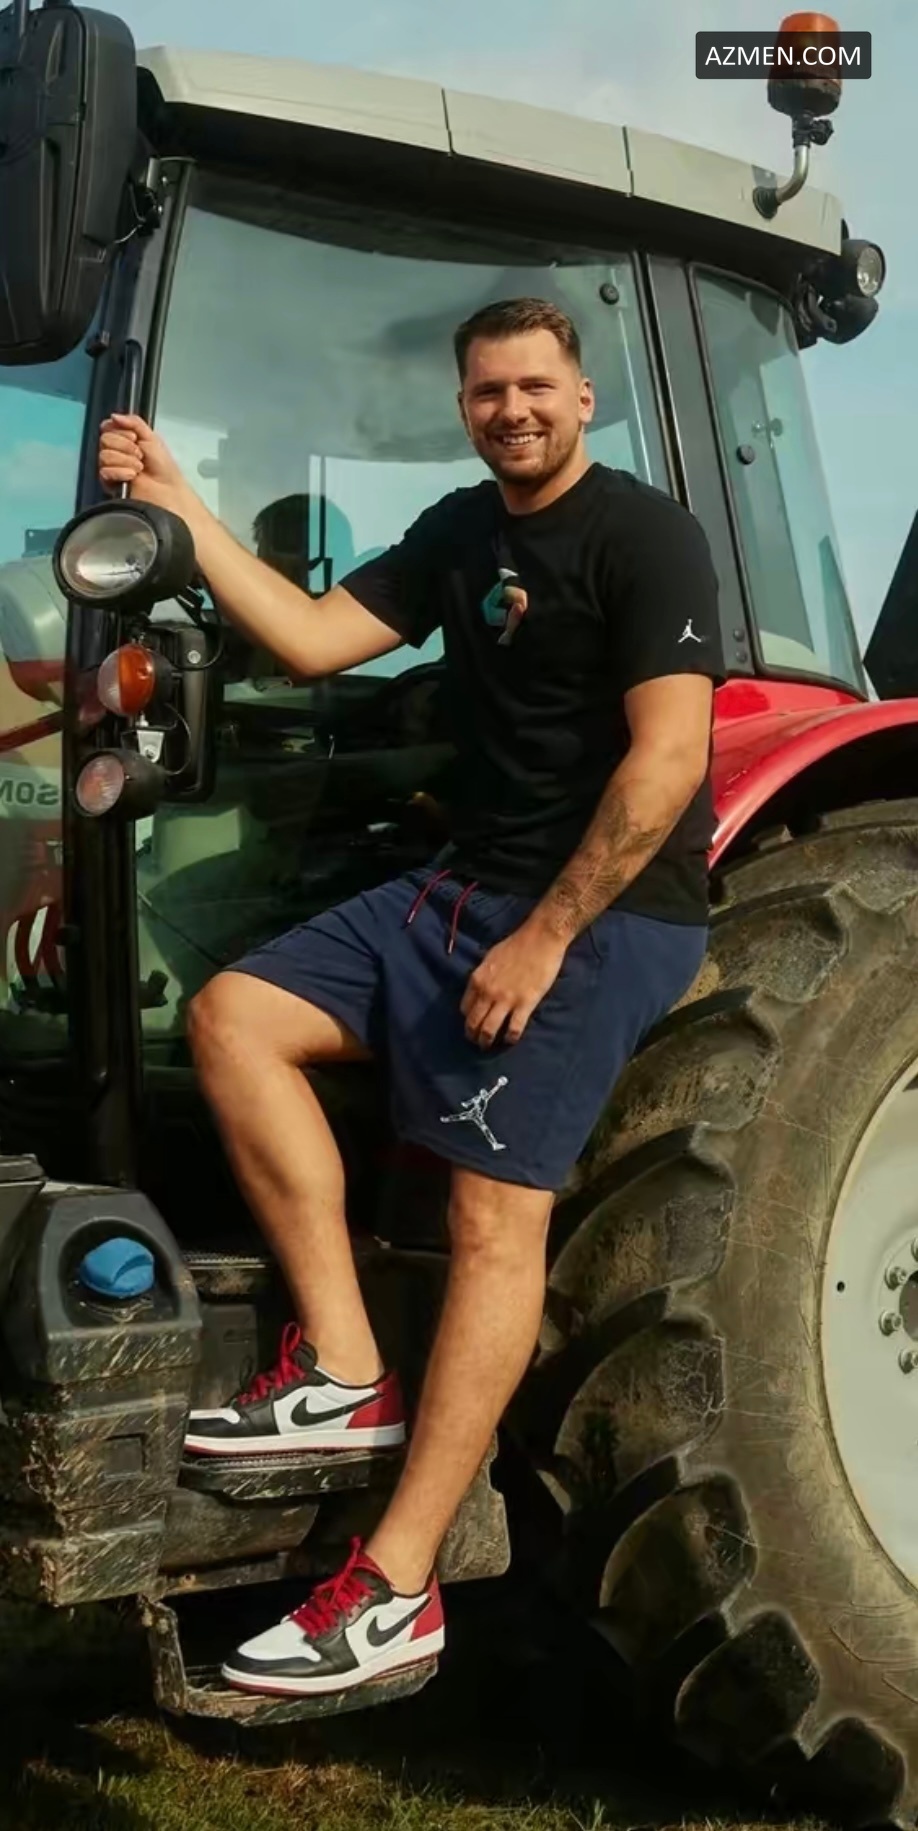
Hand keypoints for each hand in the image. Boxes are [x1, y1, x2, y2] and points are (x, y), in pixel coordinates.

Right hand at [98, 413, 195, 517]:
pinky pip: (105, 471)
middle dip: (125, 446)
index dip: (121, 431)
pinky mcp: (109, 484)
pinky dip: (120, 472)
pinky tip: (132, 477)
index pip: (107, 427)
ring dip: (125, 460)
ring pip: (104, 455)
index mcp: (123, 439)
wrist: (168, 489)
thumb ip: (134, 422)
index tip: (135, 439)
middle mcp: (114, 451)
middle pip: (104, 440)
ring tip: (139, 468)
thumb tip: (113, 416)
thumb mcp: (151, 437)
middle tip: (140, 456)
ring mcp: (110, 468)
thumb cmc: (163, 466)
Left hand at [461, 922, 566, 1047]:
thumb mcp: (490, 958)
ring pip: (489, 1030)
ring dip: (486, 1041)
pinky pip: (513, 1029)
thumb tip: (479, 989)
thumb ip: (483, 976)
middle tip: (477, 1042)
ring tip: (488, 1046)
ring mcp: (506, 1000)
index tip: (473, 1023)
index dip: (468, 1018)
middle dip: (472, 1036)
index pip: (465, 1008)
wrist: (540, 939)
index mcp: (477, 979)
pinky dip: (510, 1038)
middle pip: (473, 1022)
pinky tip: (510, 1040)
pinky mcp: (525, 1004)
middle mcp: (487, 992)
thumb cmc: (516, 945)